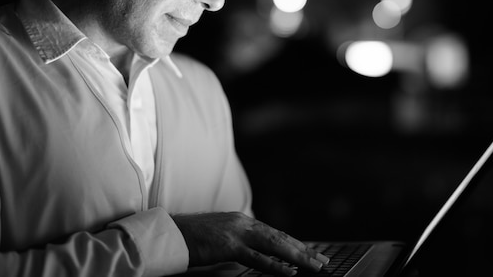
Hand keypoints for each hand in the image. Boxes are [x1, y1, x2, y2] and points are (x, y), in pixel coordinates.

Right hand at [172, 212, 328, 275]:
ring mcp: (236, 233)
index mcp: (242, 221)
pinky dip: (276, 265)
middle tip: (323, 260)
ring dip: (298, 257)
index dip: (294, 243)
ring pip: (275, 245)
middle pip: (280, 237)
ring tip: (315, 266)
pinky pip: (257, 258)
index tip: (311, 252)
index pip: (274, 233)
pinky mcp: (228, 246)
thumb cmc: (191, 238)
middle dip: (303, 250)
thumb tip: (256, 254)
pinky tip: (290, 272)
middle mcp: (243, 223)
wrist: (170, 233)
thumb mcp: (220, 238)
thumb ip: (239, 243)